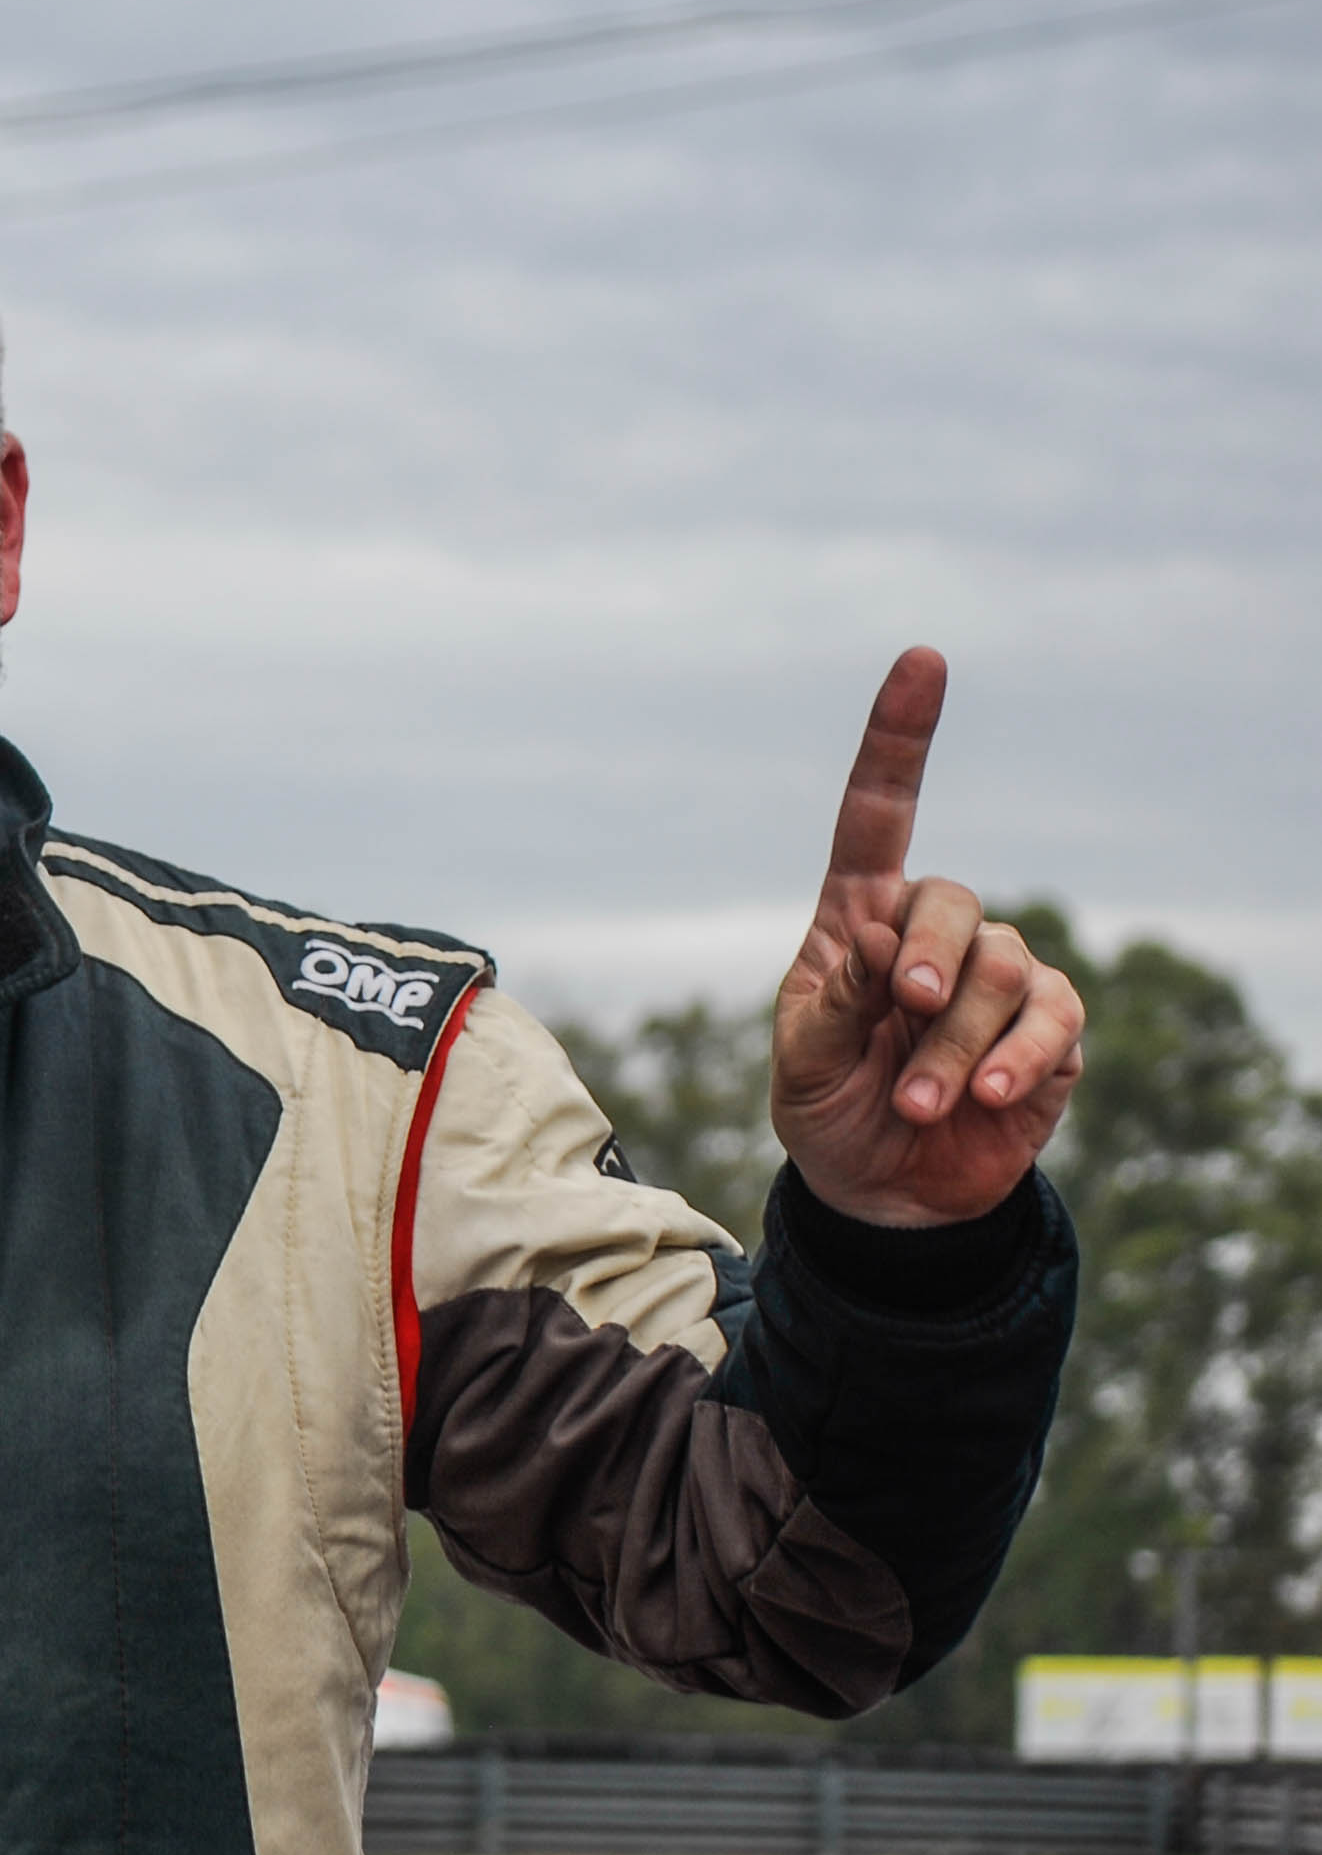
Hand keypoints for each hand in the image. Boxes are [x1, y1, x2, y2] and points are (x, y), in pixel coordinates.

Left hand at [771, 648, 1083, 1227]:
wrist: (883, 1195)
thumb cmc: (827, 1112)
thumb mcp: (802, 1060)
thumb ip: (835, 997)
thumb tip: (879, 937)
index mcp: (857, 923)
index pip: (878, 815)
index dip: (900, 738)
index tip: (924, 659)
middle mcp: (932, 936)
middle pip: (950, 899)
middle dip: (927, 957)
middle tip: (901, 1011)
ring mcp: (995, 980)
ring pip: (998, 968)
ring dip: (954, 1041)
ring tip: (917, 1100)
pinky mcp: (1048, 1031)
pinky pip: (1051, 1017)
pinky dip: (1017, 1057)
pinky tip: (988, 1097)